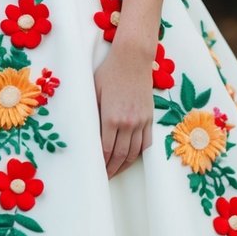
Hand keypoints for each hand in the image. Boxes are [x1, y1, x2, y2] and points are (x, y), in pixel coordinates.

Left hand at [94, 42, 153, 178]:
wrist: (133, 58)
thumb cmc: (109, 72)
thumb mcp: (94, 92)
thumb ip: (93, 114)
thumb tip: (86, 132)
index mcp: (111, 117)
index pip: (105, 149)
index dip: (100, 163)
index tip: (95, 170)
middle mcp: (128, 123)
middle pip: (120, 155)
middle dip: (111, 169)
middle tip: (104, 177)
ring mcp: (141, 121)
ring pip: (134, 152)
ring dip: (124, 165)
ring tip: (116, 172)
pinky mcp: (149, 117)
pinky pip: (146, 142)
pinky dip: (139, 154)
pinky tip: (132, 158)